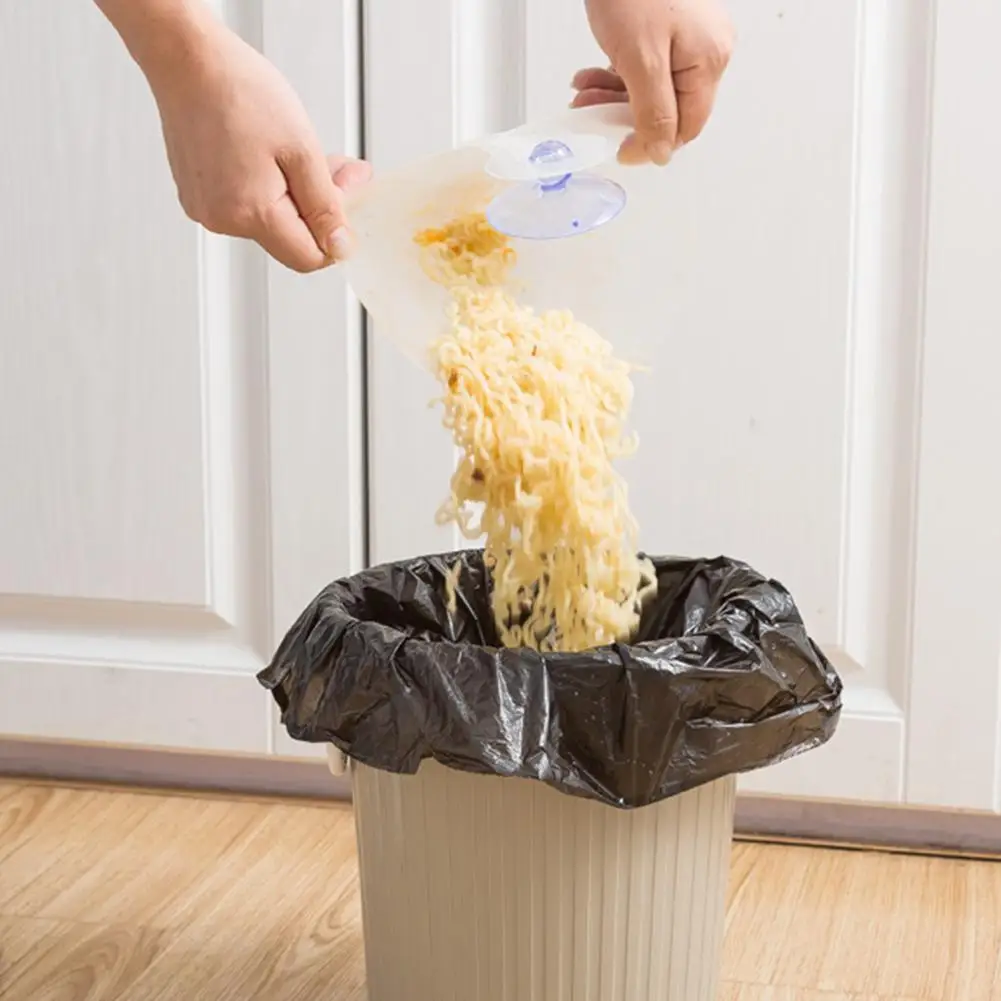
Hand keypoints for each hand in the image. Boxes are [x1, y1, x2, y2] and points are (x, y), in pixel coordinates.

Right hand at [147, 19, 370, 271]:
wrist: (189, 58)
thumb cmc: (240, 92)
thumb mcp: (302, 150)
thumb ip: (325, 206)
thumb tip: (340, 247)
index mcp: (250, 214)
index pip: (308, 258)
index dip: (335, 235)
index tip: (349, 197)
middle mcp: (222, 220)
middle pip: (291, 239)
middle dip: (321, 207)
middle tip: (344, 169)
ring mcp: (206, 209)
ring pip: (272, 221)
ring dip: (298, 194)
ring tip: (308, 154)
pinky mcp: (198, 194)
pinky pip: (248, 205)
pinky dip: (271, 186)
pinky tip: (276, 155)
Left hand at [576, 0, 734, 165]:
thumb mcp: (641, 61)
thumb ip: (653, 112)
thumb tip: (661, 152)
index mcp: (709, 61)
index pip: (686, 128)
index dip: (651, 144)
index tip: (619, 149)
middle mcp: (706, 51)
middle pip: (668, 109)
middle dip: (625, 117)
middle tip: (593, 114)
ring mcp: (688, 39)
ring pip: (651, 92)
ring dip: (614, 99)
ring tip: (584, 94)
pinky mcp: (667, 30)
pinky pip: (645, 69)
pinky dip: (616, 78)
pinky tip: (590, 76)